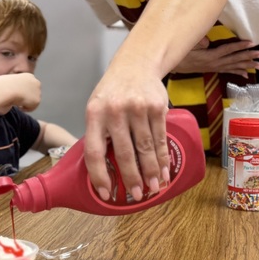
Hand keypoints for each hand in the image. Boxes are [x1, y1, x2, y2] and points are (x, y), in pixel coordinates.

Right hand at [0, 72, 41, 113]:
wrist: (8, 89)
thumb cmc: (4, 85)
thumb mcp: (8, 82)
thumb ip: (13, 86)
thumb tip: (12, 91)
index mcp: (29, 76)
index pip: (29, 85)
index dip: (23, 91)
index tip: (17, 95)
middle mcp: (36, 82)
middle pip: (33, 93)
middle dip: (27, 97)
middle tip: (18, 101)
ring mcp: (38, 91)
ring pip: (32, 100)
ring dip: (25, 103)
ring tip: (16, 103)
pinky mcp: (37, 100)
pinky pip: (31, 108)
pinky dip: (25, 108)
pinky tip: (18, 106)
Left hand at [84, 69, 169, 201]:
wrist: (136, 64)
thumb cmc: (113, 92)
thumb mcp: (97, 107)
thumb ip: (99, 134)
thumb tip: (103, 171)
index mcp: (94, 114)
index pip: (94, 151)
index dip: (99, 175)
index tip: (105, 193)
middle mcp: (115, 111)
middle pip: (124, 153)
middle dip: (131, 178)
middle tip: (136, 195)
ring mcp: (138, 108)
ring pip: (145, 148)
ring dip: (151, 171)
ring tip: (154, 187)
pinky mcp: (157, 107)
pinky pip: (160, 138)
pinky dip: (163, 157)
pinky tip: (164, 170)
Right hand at [172, 37, 258, 77]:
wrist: (173, 65)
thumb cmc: (180, 54)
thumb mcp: (186, 47)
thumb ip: (197, 43)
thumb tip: (207, 41)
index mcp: (210, 56)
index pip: (228, 50)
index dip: (240, 46)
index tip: (252, 43)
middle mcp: (215, 63)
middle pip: (235, 59)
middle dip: (249, 57)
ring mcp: (215, 67)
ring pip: (234, 66)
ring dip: (247, 65)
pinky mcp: (213, 69)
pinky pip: (228, 71)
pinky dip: (238, 72)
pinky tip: (247, 75)